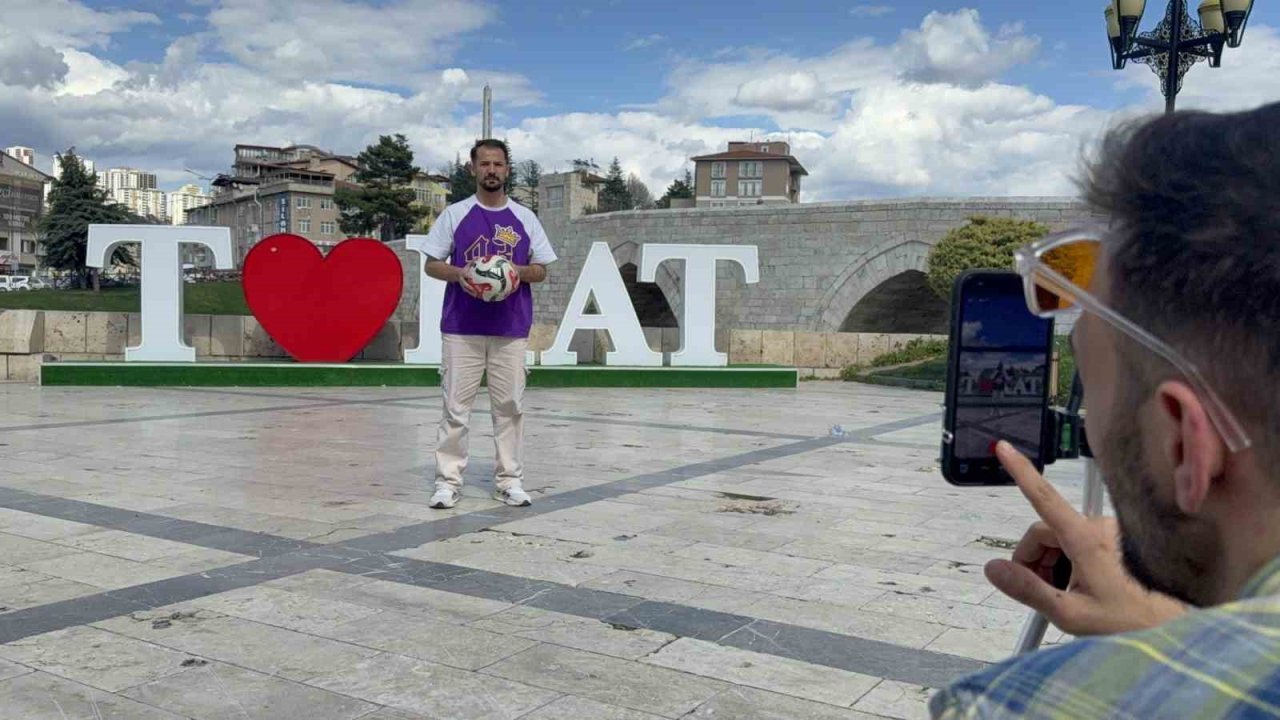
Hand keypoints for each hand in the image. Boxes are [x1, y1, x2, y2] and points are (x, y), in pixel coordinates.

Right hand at [456, 261, 482, 298]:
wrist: (456, 275)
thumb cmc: (465, 270)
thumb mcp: (468, 265)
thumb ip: (473, 261)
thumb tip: (478, 257)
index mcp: (463, 274)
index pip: (466, 275)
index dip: (468, 276)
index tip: (471, 277)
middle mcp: (462, 280)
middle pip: (466, 284)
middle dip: (470, 287)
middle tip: (476, 289)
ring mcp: (462, 285)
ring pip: (467, 290)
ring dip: (471, 293)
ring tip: (477, 295)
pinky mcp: (464, 288)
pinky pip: (468, 291)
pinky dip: (472, 294)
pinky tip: (478, 296)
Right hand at [984, 441, 1187, 635]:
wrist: (1176, 628)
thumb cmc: (1129, 622)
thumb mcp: (1070, 613)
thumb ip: (1028, 589)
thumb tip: (993, 569)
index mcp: (1085, 539)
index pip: (1043, 498)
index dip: (1020, 471)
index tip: (1004, 449)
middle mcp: (1099, 527)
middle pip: (1046, 530)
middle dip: (1034, 557)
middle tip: (1037, 589)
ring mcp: (1112, 532)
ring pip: (1063, 536)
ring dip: (1053, 561)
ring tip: (1066, 593)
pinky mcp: (1121, 539)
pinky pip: (1082, 541)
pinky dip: (1072, 560)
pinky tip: (1082, 586)